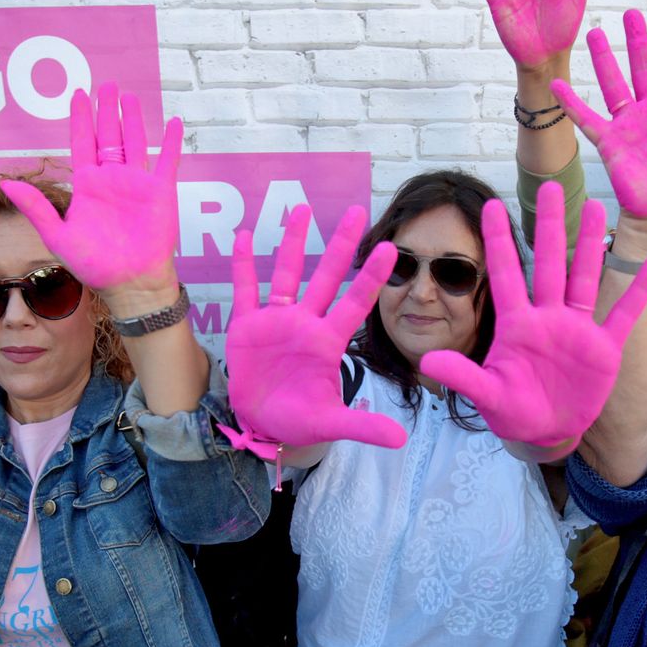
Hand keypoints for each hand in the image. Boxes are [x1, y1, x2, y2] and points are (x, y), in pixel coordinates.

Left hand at [1, 83, 182, 300]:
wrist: (129, 283)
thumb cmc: (94, 265)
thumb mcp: (58, 235)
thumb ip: (36, 207)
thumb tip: (5, 184)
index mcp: (88, 186)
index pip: (82, 143)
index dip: (81, 119)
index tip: (78, 94)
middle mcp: (113, 180)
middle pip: (108, 136)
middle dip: (105, 110)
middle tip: (105, 84)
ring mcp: (138, 184)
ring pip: (135, 141)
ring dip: (132, 118)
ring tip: (128, 96)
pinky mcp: (161, 192)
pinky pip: (167, 161)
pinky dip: (171, 142)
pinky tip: (174, 122)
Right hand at [218, 205, 405, 458]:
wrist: (263, 424)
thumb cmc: (299, 420)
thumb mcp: (331, 425)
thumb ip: (363, 426)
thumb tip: (401, 439)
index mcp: (329, 342)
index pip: (356, 302)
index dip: (370, 277)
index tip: (390, 248)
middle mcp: (306, 322)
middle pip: (327, 276)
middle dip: (341, 244)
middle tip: (357, 210)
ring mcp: (276, 320)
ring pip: (287, 273)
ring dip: (292, 242)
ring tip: (301, 208)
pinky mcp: (247, 325)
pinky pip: (246, 289)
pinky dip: (244, 265)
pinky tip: (245, 236)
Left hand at [420, 183, 646, 451]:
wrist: (546, 433)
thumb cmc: (512, 411)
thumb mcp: (487, 396)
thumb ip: (463, 377)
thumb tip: (428, 361)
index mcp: (517, 324)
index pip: (505, 274)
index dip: (498, 241)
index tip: (489, 205)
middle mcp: (547, 317)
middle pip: (549, 263)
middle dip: (549, 227)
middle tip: (550, 187)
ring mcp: (577, 329)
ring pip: (584, 278)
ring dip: (590, 245)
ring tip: (594, 207)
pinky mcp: (603, 348)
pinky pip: (623, 314)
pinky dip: (637, 292)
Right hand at [551, 9, 646, 218]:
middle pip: (645, 67)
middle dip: (638, 41)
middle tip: (632, 13)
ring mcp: (630, 124)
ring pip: (615, 84)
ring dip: (604, 60)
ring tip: (594, 32)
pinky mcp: (610, 141)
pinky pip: (588, 118)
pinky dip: (572, 104)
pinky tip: (558, 87)